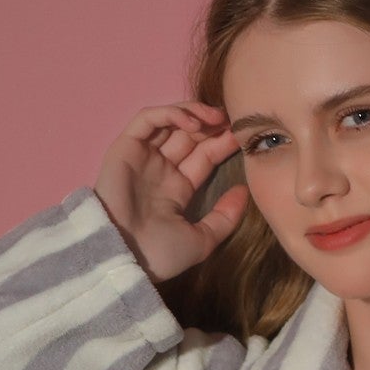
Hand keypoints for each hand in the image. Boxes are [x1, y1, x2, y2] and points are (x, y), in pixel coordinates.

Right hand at [94, 102, 250, 285]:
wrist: (124, 255)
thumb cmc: (160, 254)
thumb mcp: (202, 240)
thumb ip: (224, 218)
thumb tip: (244, 191)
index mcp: (177, 189)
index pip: (204, 156)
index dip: (222, 143)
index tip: (242, 137)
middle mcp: (160, 169)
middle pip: (190, 136)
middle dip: (212, 125)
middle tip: (232, 121)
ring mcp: (143, 156)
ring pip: (170, 122)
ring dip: (194, 113)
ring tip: (216, 118)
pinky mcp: (126, 147)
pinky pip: (148, 119)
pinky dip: (170, 114)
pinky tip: (193, 123)